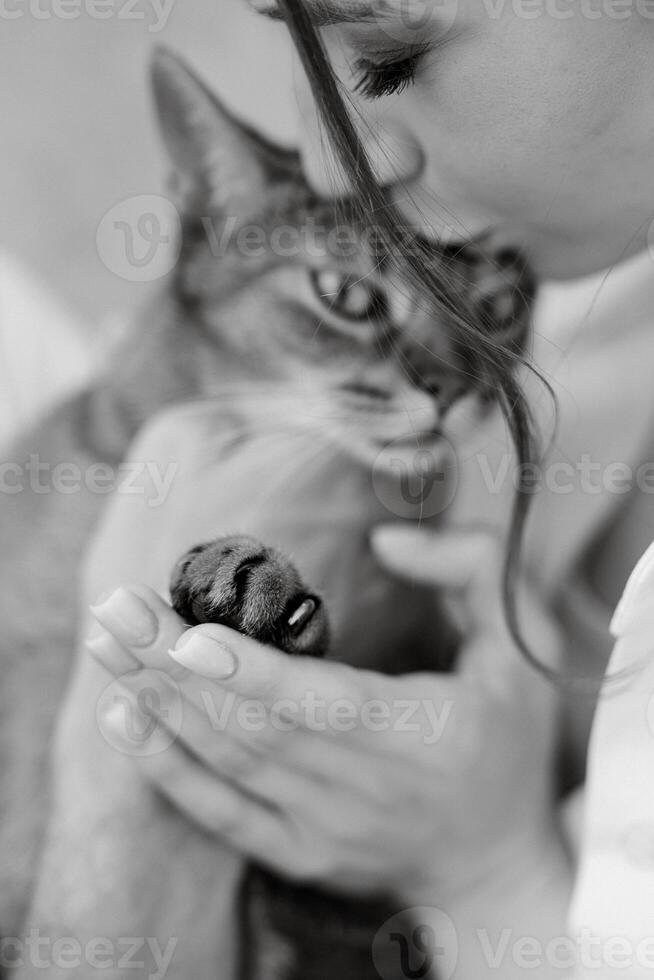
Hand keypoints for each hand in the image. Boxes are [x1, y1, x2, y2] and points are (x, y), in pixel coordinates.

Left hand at [87, 524, 563, 906]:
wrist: (492, 867)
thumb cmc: (506, 743)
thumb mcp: (522, 648)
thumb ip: (471, 573)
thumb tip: (386, 538)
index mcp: (421, 736)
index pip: (327, 707)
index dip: (254, 675)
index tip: (188, 635)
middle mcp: (363, 791)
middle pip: (253, 727)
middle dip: (175, 667)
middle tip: (114, 608)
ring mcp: (322, 831)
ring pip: (227, 763)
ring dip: (160, 702)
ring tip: (106, 642)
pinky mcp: (296, 853)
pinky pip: (220, 814)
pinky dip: (167, 768)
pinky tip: (124, 717)